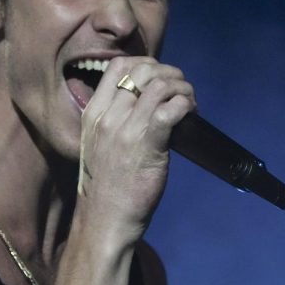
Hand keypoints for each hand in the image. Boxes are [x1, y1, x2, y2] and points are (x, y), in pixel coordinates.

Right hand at [76, 57, 195, 238]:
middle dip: (169, 74)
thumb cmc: (106, 188)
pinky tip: (191, 115)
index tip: (159, 79)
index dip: (145, 64)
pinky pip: (172, 109)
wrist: (105, 219)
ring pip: (160, 85)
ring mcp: (127, 130)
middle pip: (143, 71)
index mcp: (93, 114)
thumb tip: (144, 104)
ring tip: (190, 103)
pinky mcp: (148, 144)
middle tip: (181, 91)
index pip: (117, 66)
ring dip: (182, 89)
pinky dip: (186, 105)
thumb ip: (112, 122)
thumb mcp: (97, 145)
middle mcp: (108, 117)